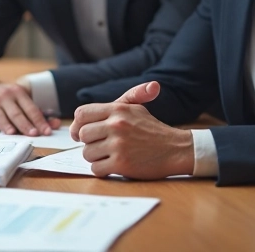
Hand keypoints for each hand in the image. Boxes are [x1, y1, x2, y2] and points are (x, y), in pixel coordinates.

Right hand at [0, 78, 57, 135]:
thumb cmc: (4, 97)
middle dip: (26, 124)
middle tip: (34, 134)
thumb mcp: (19, 98)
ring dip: (7, 125)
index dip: (39, 121)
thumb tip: (55, 124)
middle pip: (17, 114)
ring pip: (1, 117)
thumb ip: (36, 112)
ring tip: (13, 133)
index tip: (46, 131)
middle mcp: (4, 97)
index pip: (31, 109)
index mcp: (17, 92)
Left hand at [70, 81, 193, 178]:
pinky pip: (96, 168)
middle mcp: (116, 125)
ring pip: (87, 153)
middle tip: (100, 146)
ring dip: (95, 157)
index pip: (81, 114)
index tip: (81, 133)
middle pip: (83, 135)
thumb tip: (149, 85)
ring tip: (109, 155)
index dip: (78, 125)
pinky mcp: (121, 164)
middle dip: (89, 142)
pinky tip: (112, 165)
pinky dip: (101, 169)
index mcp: (117, 109)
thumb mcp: (138, 108)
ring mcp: (118, 145)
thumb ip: (127, 97)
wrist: (176, 150)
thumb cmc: (153, 130)